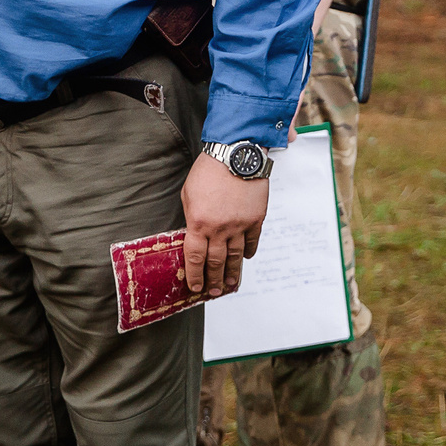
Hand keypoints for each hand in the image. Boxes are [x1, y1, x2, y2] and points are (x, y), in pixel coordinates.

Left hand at [182, 153, 267, 295]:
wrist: (237, 153)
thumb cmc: (209, 170)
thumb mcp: (189, 193)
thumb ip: (191, 216)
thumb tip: (194, 234)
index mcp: (198, 223)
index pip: (195, 257)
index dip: (195, 275)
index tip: (195, 287)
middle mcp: (219, 228)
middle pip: (215, 262)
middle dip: (213, 280)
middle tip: (213, 292)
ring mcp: (240, 225)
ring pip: (235, 257)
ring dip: (232, 274)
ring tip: (230, 286)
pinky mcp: (256, 219)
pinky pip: (252, 241)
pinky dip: (248, 252)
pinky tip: (245, 259)